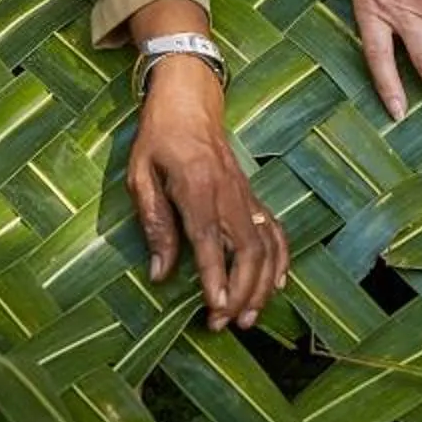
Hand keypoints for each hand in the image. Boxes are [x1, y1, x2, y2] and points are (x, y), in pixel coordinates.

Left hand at [127, 56, 288, 329]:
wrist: (190, 98)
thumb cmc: (158, 137)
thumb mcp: (140, 174)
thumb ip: (154, 223)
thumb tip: (160, 273)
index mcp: (196, 186)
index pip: (208, 239)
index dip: (214, 276)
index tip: (216, 307)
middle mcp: (228, 192)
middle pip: (245, 248)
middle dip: (241, 290)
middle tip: (227, 323)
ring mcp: (245, 194)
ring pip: (265, 244)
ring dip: (262, 283)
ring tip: (249, 316)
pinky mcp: (252, 195)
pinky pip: (275, 229)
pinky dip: (281, 258)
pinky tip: (278, 283)